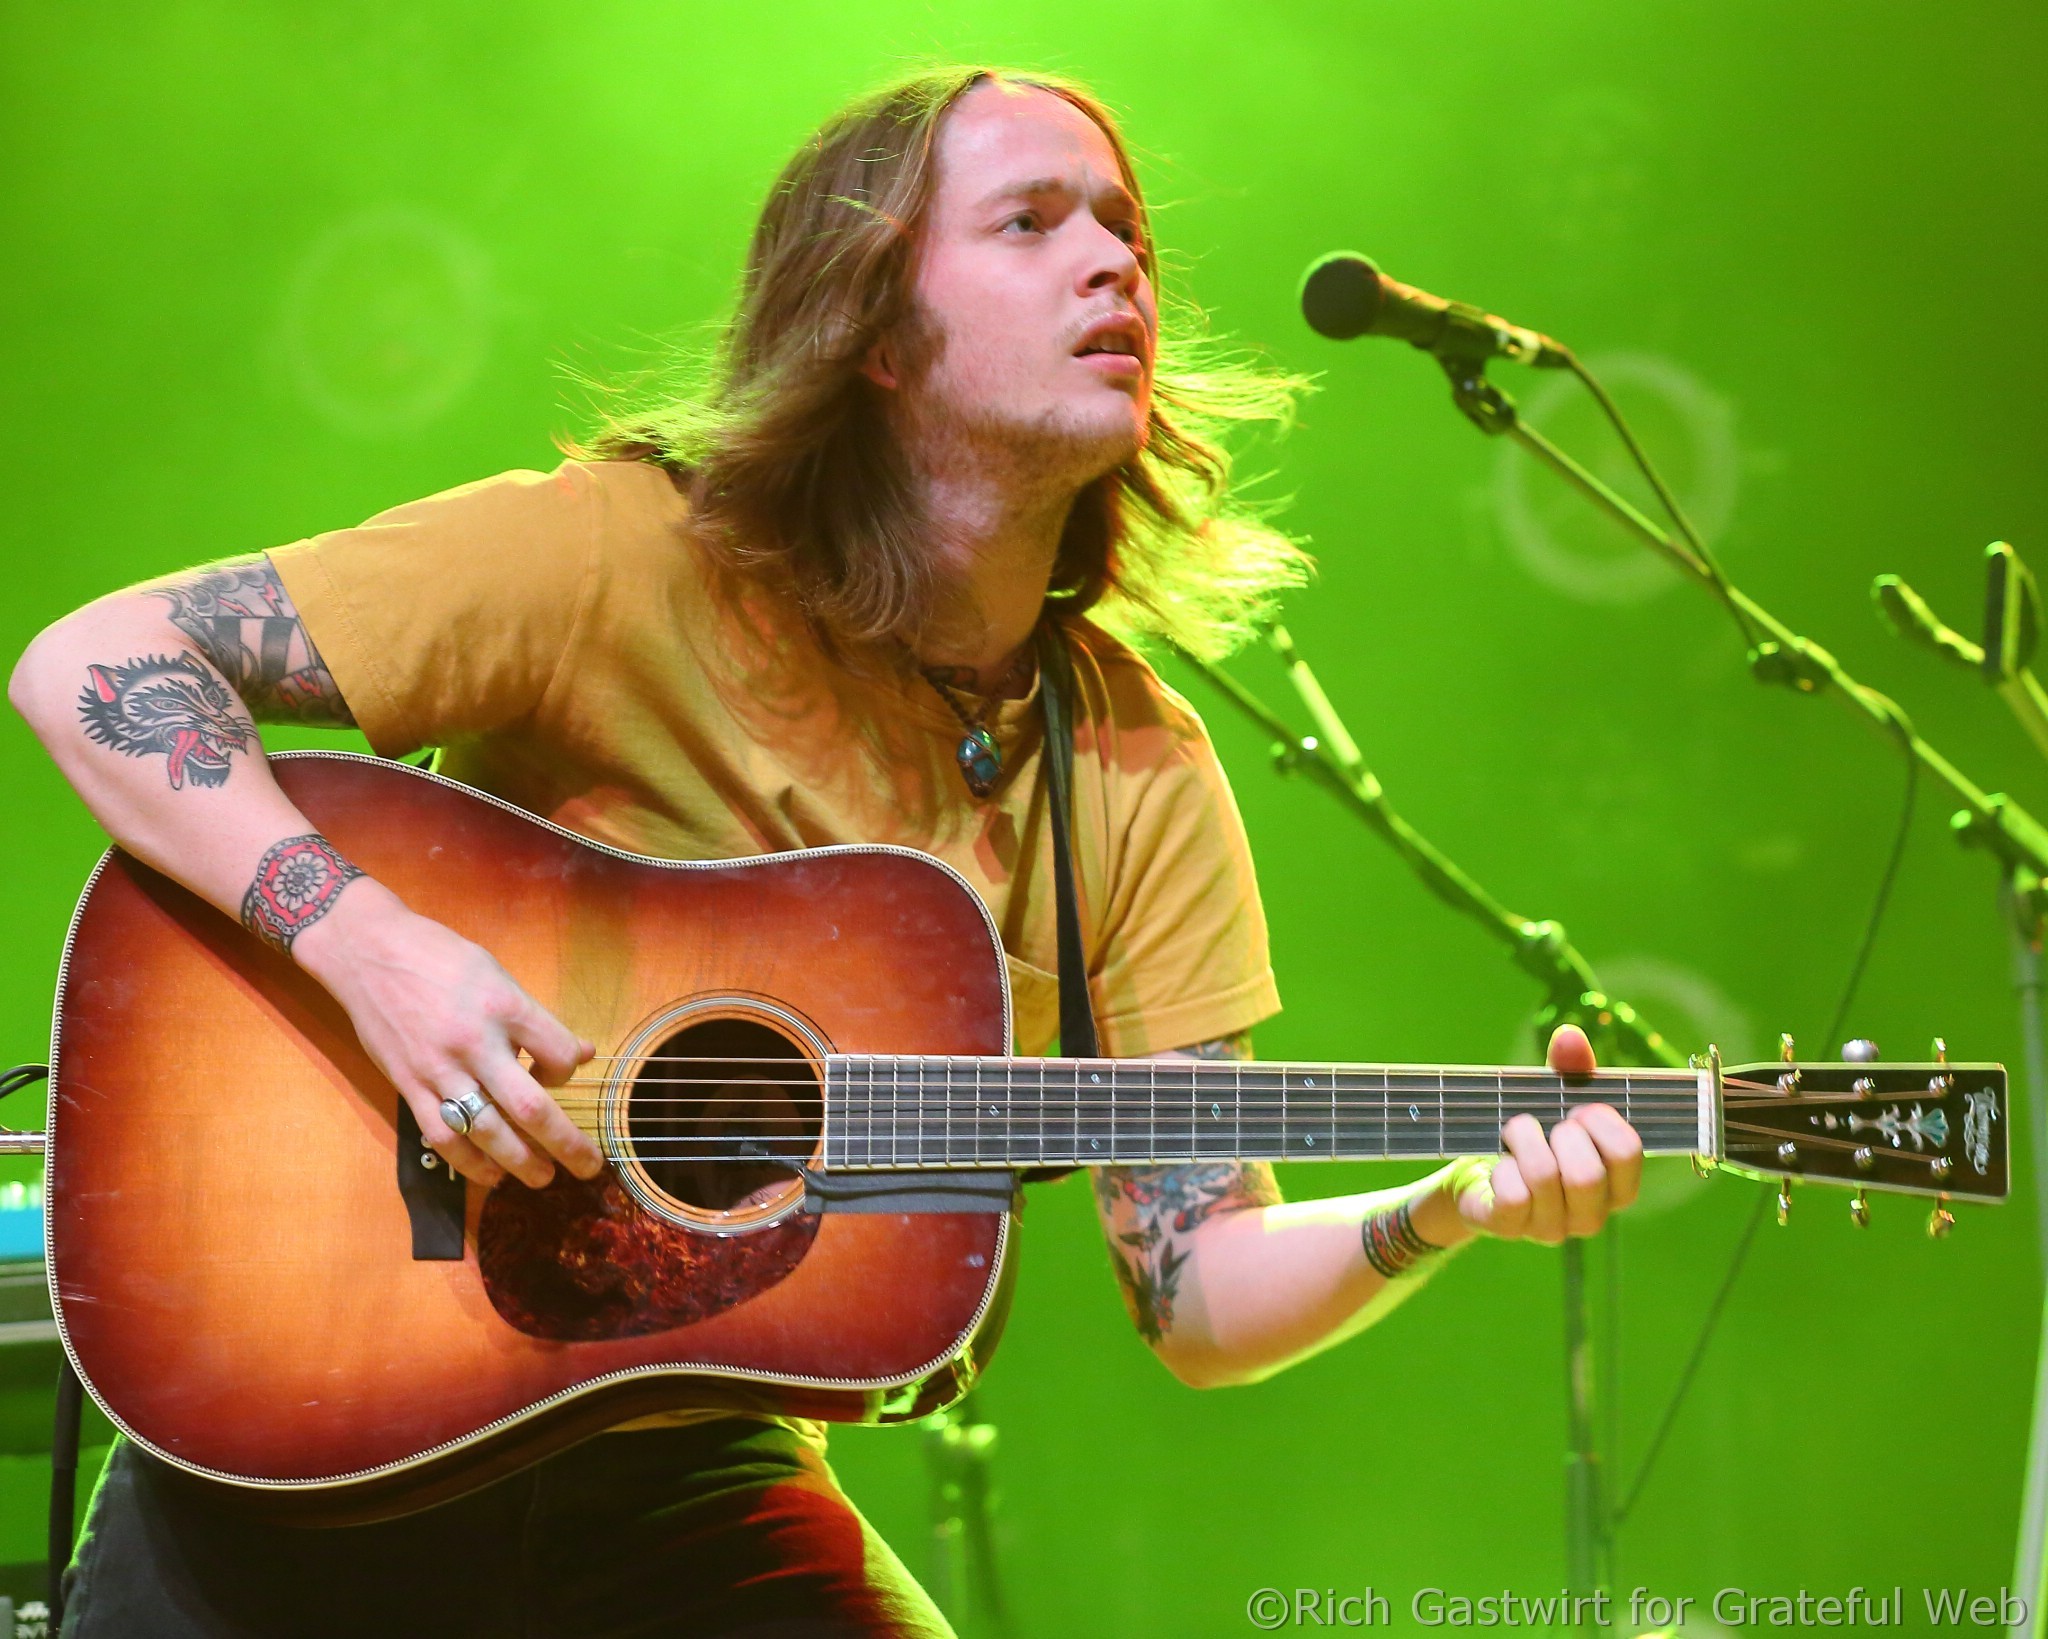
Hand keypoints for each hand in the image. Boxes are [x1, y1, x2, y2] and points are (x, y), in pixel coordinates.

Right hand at [293, 878, 601, 1189]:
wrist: (367, 952)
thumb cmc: (438, 956)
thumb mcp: (496, 973)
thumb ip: (535, 1018)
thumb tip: (581, 1053)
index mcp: (504, 1006)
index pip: (557, 1053)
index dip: (570, 1071)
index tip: (562, 1073)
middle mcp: (474, 1043)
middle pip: (529, 1106)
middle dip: (565, 1143)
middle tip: (589, 1166)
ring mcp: (438, 1069)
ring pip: (486, 1131)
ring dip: (520, 1163)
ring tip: (543, 1178)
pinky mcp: (407, 1086)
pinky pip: (443, 1136)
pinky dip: (470, 1162)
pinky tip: (491, 1174)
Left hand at [1450, 1024, 1643, 1244]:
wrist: (1477, 1178)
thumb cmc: (1531, 1140)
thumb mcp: (1554, 1103)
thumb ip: (1570, 1071)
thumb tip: (1570, 1037)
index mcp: (1614, 1186)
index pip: (1628, 1153)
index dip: (1602, 1120)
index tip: (1579, 1108)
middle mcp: (1591, 1215)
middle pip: (1588, 1174)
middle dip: (1562, 1134)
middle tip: (1548, 1124)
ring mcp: (1552, 1228)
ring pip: (1547, 1178)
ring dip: (1525, 1140)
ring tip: (1516, 1131)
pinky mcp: (1511, 1229)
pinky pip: (1513, 1196)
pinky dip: (1502, 1166)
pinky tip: (1500, 1162)